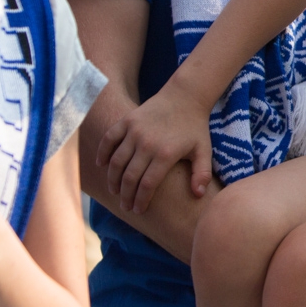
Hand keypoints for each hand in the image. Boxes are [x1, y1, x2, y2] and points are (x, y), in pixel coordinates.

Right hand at [96, 86, 213, 212]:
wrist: (185, 97)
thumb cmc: (195, 127)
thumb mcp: (204, 150)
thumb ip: (202, 173)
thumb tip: (198, 195)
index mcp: (166, 153)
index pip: (147, 185)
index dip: (140, 200)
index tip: (138, 209)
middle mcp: (148, 143)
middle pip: (129, 177)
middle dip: (125, 195)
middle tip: (125, 205)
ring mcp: (135, 131)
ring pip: (116, 162)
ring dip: (112, 179)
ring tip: (115, 191)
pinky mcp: (127, 120)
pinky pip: (109, 139)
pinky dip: (102, 153)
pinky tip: (101, 165)